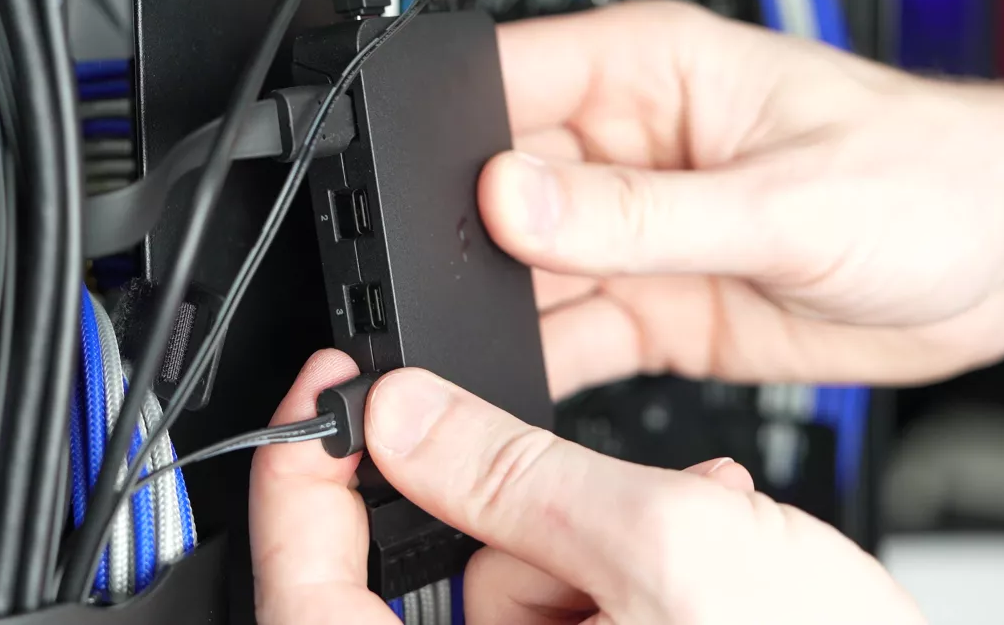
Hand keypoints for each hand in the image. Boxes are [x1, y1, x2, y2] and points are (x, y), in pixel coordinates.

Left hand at [252, 353, 923, 624]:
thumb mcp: (672, 549)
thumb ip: (519, 472)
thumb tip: (405, 416)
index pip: (304, 597)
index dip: (298, 485)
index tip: (329, 400)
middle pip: (428, 584)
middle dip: (521, 510)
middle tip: (597, 486)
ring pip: (510, 591)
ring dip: (595, 535)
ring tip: (700, 530)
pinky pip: (567, 618)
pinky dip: (624, 575)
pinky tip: (705, 562)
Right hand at [482, 0, 1003, 393]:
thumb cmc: (932, 180)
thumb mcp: (781, 200)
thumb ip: (638, 212)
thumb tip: (507, 198)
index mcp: (647, 73)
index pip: (502, 80)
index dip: (444, 135)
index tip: (414, 199)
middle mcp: (624, 149)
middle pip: (489, 187)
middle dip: (459, 239)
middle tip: (443, 290)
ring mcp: (633, 233)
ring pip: (518, 270)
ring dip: (492, 308)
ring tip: (475, 344)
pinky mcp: (652, 304)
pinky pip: (564, 335)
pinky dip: (532, 362)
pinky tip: (514, 381)